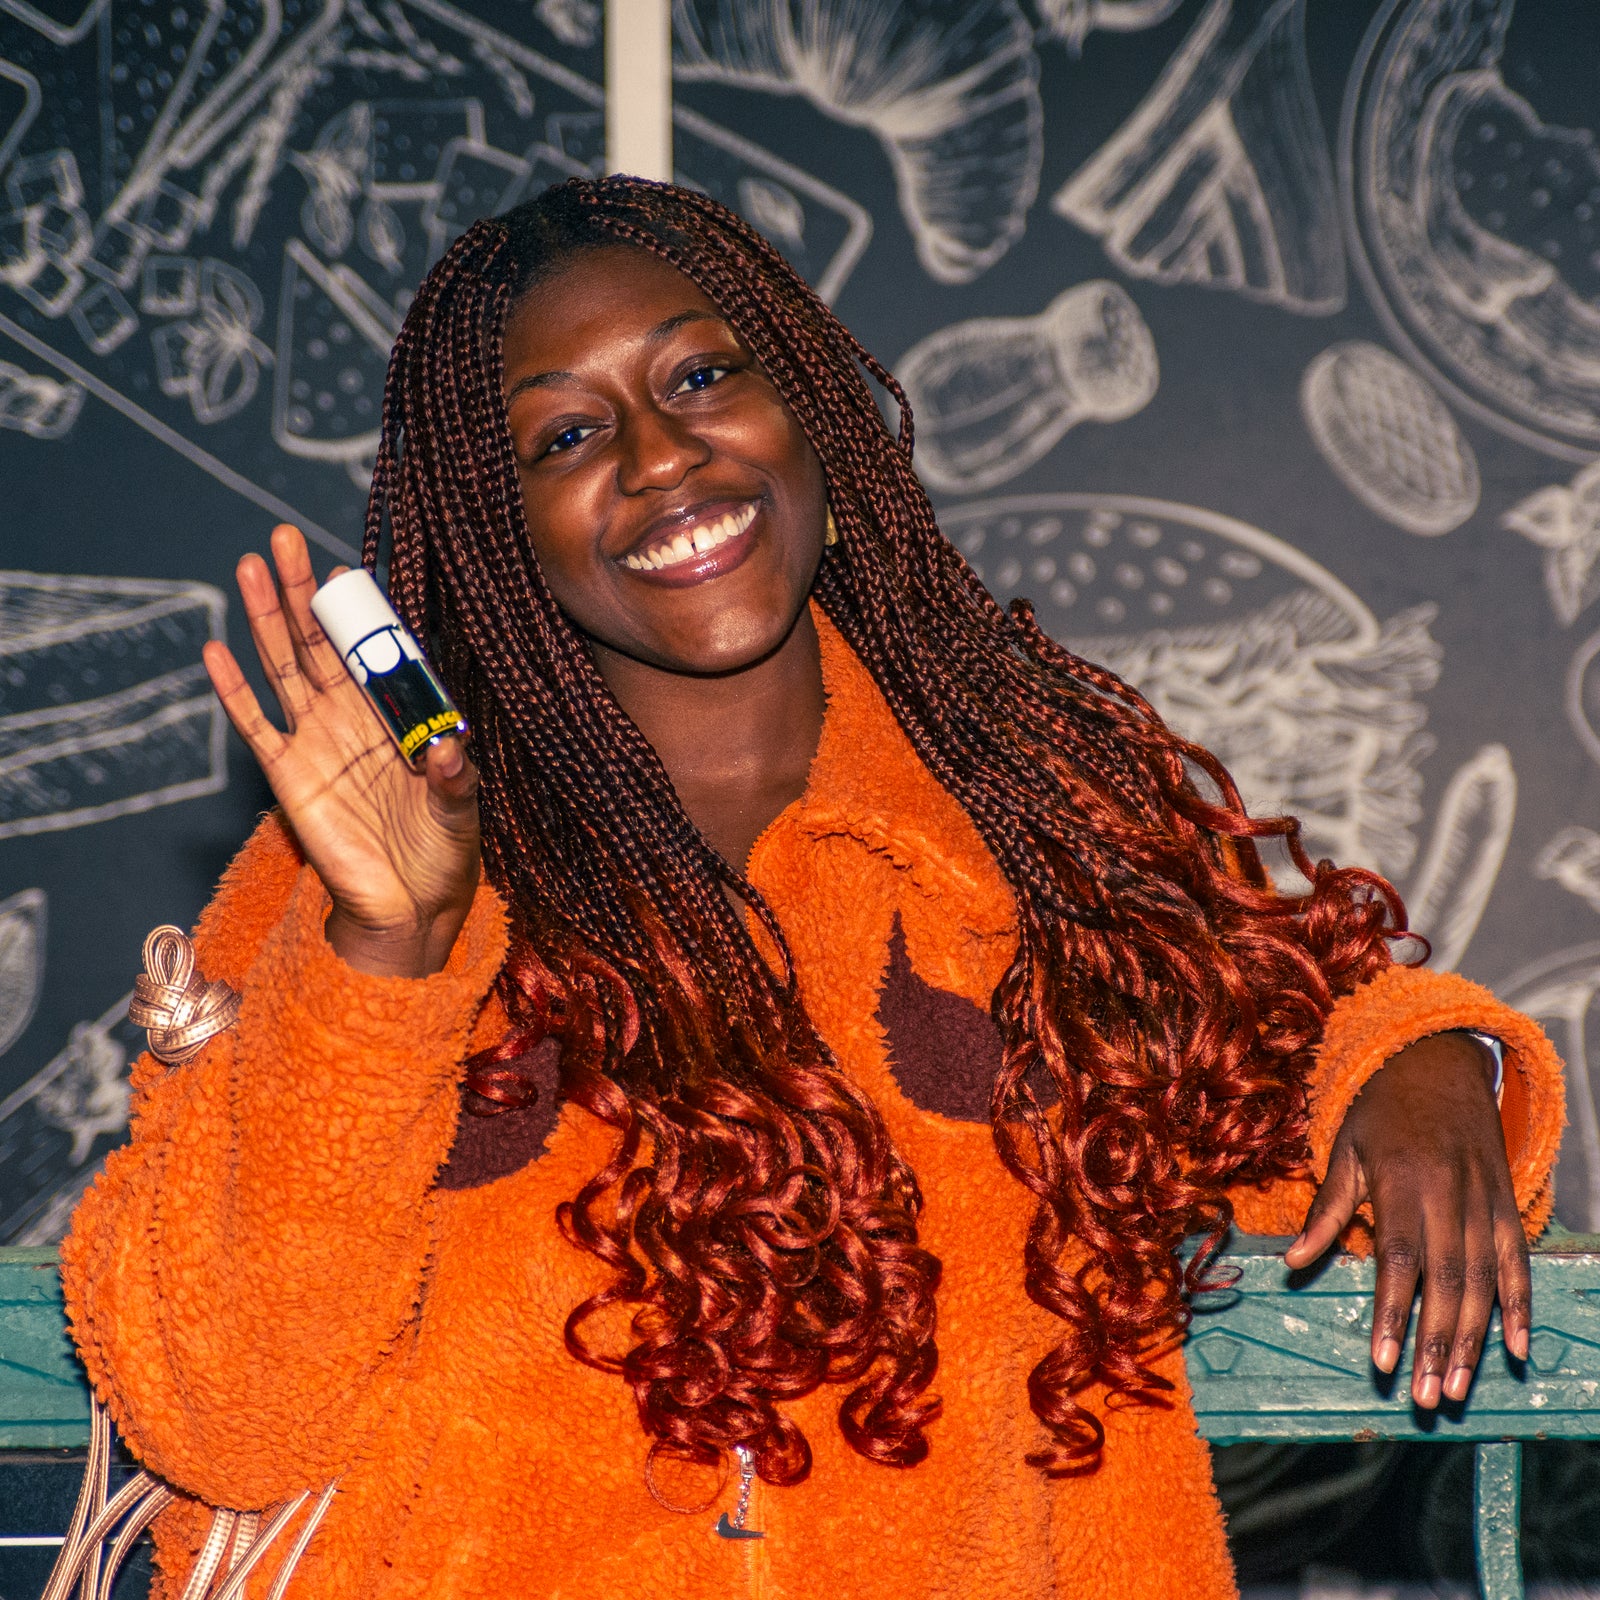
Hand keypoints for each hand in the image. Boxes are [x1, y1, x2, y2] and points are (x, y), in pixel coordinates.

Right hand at [203, 524, 480, 978]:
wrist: (409, 906)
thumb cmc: (443, 852)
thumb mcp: (461, 810)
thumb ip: (456, 777)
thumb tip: (449, 748)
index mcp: (397, 717)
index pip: (373, 652)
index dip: (357, 614)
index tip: (343, 572)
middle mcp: (353, 719)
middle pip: (321, 644)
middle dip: (301, 593)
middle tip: (284, 541)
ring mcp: (316, 742)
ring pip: (285, 667)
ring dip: (266, 620)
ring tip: (249, 568)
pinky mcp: (288, 775)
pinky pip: (255, 725)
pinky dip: (235, 689)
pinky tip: (217, 650)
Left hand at [1283, 1031, 1527, 1407]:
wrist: (1437, 1059)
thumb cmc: (1379, 1110)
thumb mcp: (1343, 1149)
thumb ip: (1325, 1211)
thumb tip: (1290, 1264)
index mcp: (1401, 1182)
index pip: (1398, 1261)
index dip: (1392, 1314)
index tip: (1381, 1362)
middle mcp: (1448, 1195)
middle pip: (1446, 1283)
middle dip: (1433, 1344)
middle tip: (1423, 1398)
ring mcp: (1484, 1201)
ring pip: (1484, 1282)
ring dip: (1472, 1340)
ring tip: (1454, 1388)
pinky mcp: (1507, 1203)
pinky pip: (1518, 1262)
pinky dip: (1519, 1306)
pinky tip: (1515, 1349)